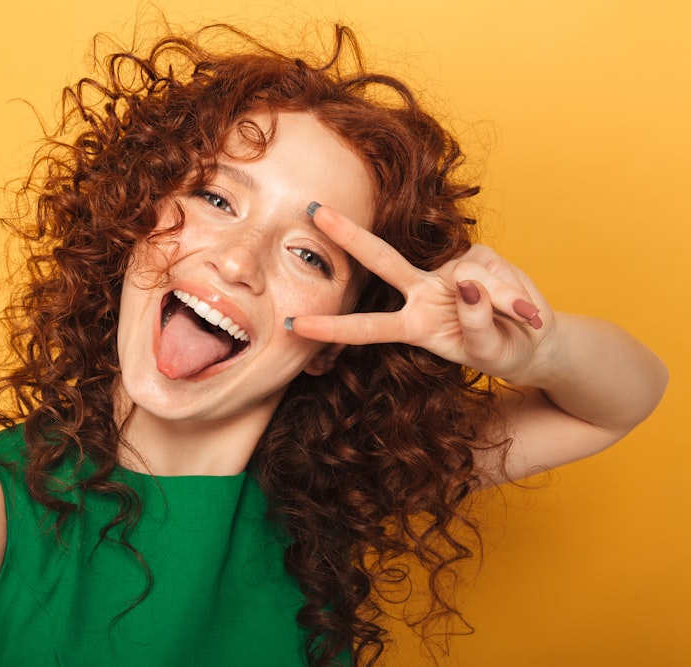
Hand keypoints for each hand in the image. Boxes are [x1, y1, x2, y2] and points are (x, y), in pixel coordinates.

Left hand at [289, 204, 555, 382]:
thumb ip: (477, 323)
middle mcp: (422, 293)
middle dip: (349, 236)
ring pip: (467, 274)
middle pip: (382, 260)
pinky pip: (495, 272)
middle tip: (313, 212)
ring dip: (500, 301)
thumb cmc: (500, 349)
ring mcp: (449, 273)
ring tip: (524, 318)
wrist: (533, 340)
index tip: (291, 325)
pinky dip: (514, 293)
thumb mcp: (489, 351)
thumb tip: (467, 284)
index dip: (331, 328)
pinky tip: (526, 308)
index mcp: (413, 325)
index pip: (366, 327)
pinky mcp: (479, 257)